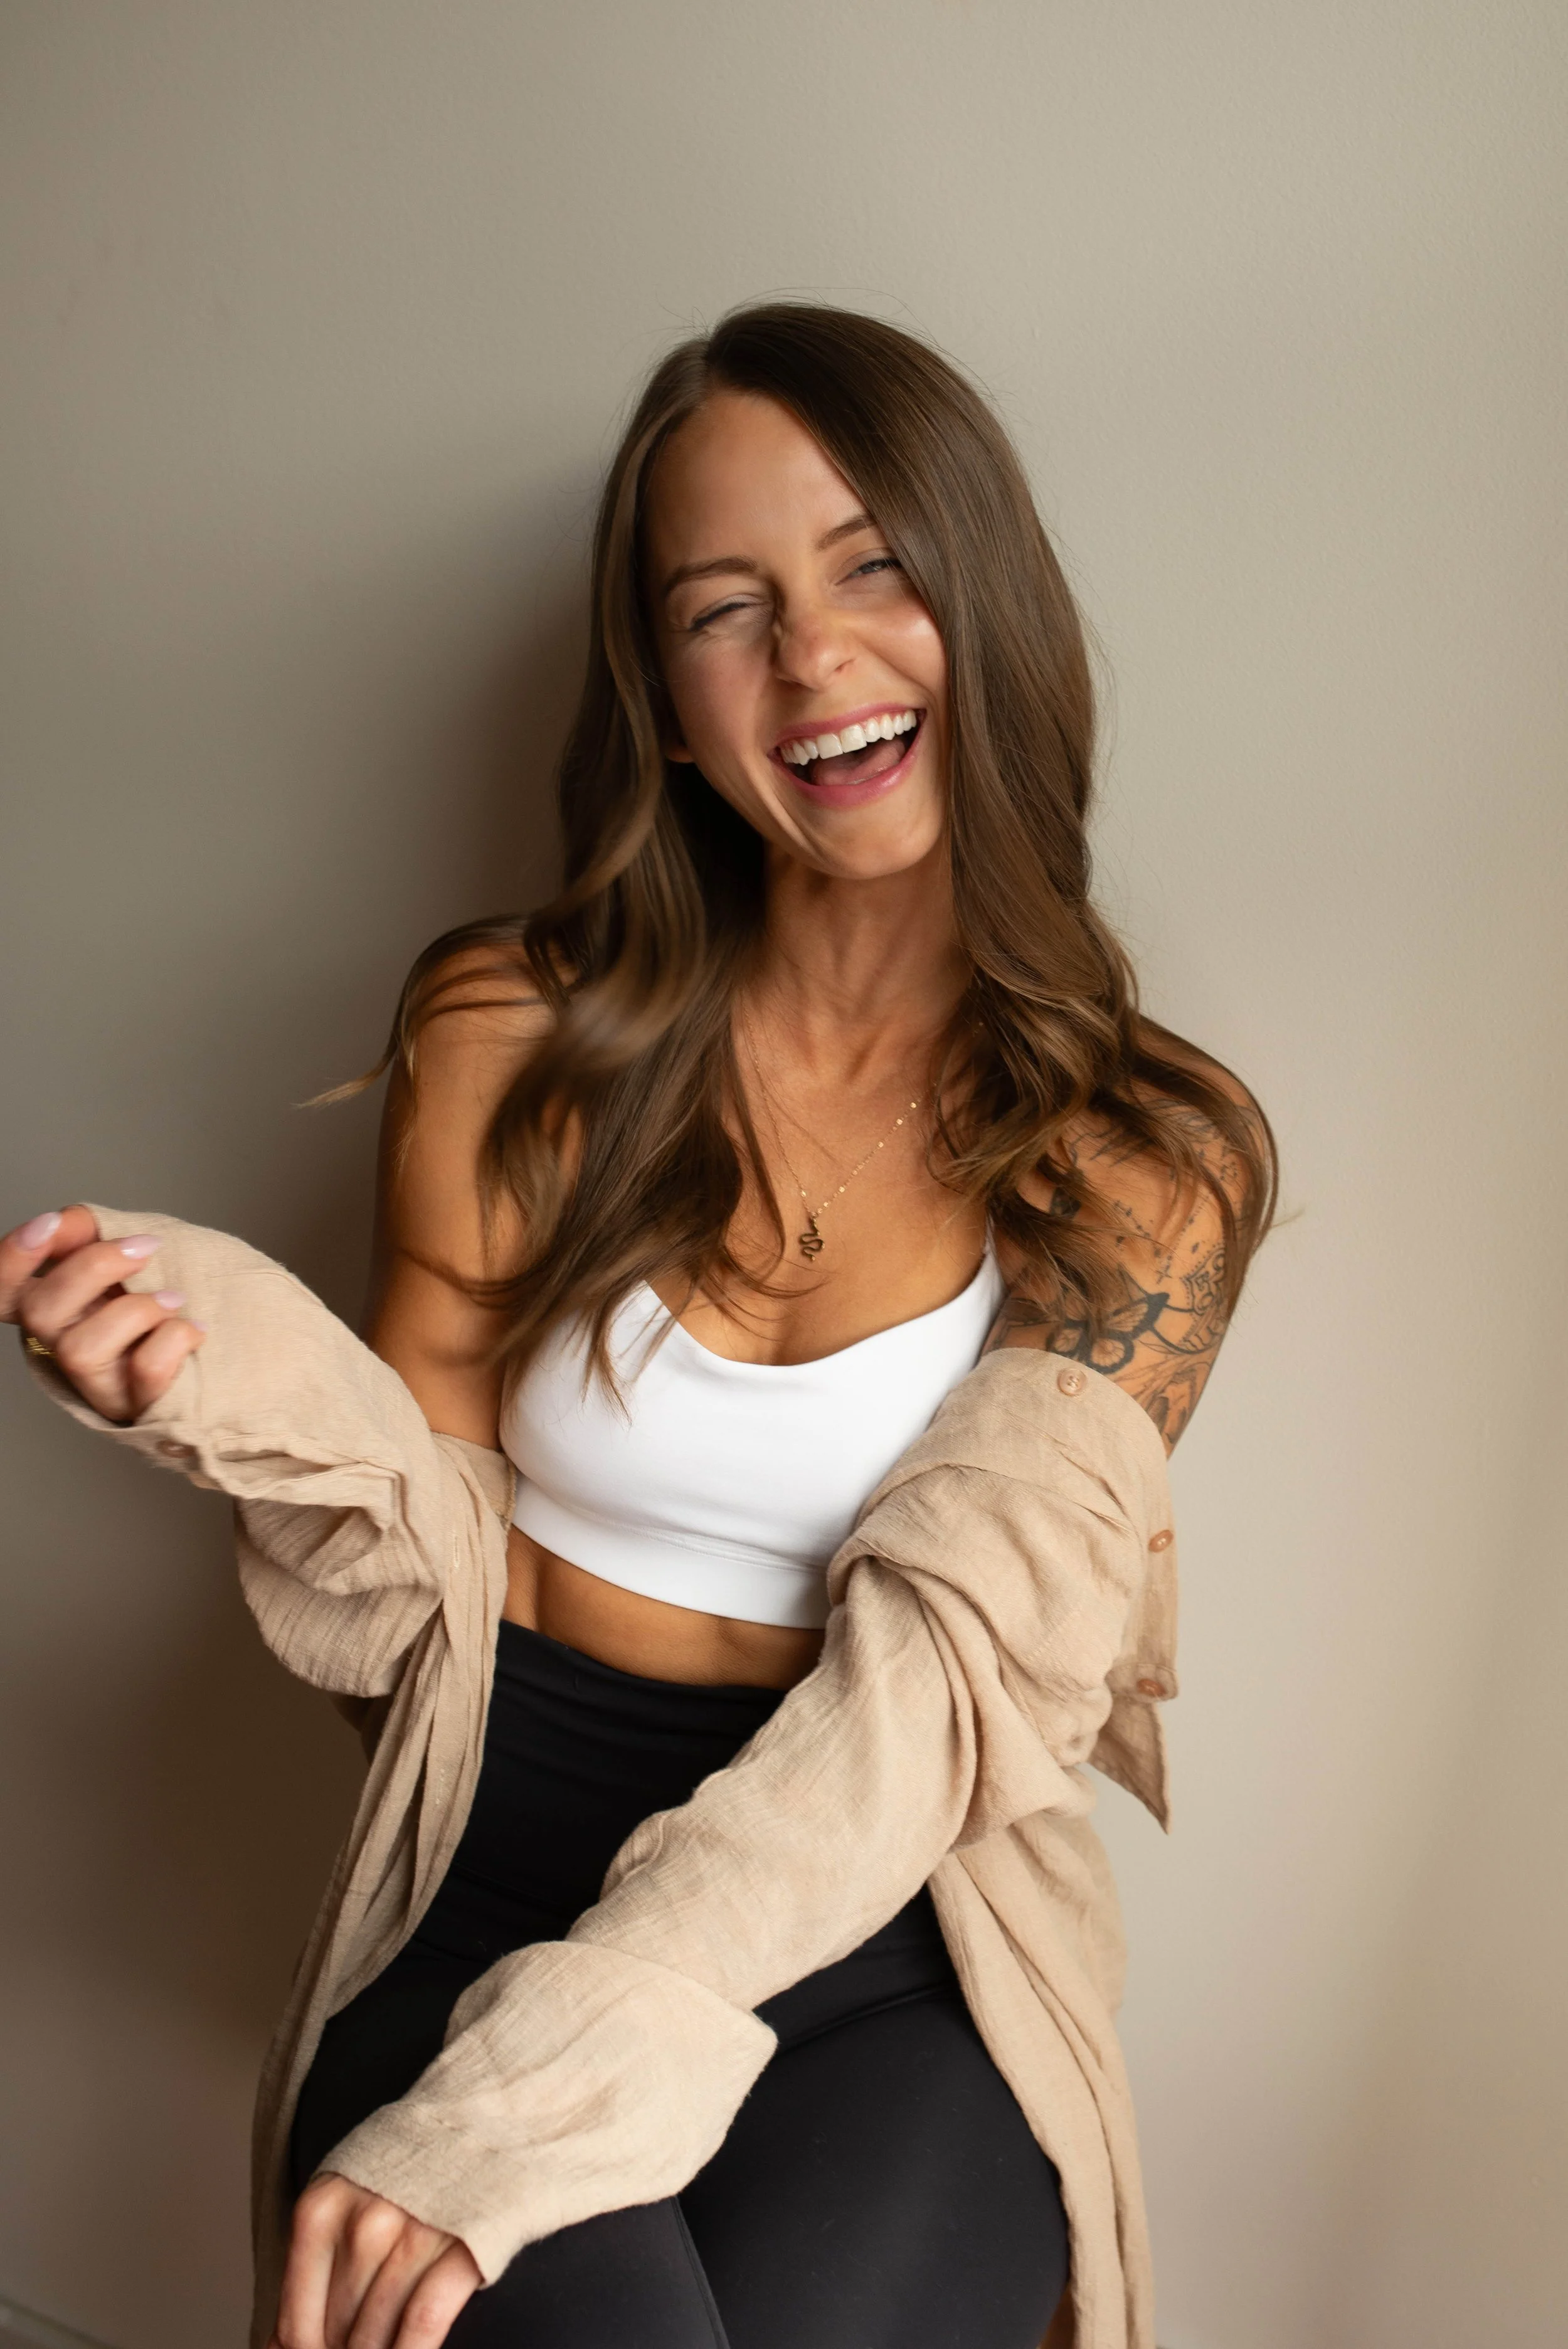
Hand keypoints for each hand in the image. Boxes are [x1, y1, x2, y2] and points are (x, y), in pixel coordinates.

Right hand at [1, 1205, 204, 1423]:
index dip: (11, 1259)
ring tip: (176, 1299)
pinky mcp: (136, 1405)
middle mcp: (61, 1346)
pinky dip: (173, 1339)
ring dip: (137, 1310)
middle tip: (147, 1247)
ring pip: (80, 1349)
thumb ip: (91, 1234)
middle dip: (93, 1267)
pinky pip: (143, 1370)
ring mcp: (96, 1382)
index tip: (50, 1224)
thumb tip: (66, 1222)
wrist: (231, 1340)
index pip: (2, 1290)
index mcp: (53, 1303)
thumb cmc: (169, 1292)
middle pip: (38, 1312)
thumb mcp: (128, 1252)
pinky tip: (194, 1329)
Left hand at [271, 2174, 482, 2348]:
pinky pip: (422, 2324)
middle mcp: (364, 2223)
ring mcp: (415, 2234)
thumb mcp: (344, 2197)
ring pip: (376, 2337)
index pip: (296, 2322)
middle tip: (355, 2343)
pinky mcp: (463, 2246)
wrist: (483, 2113)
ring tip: (384, 2345)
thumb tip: (280, 2346)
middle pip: (338, 2333)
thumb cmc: (407, 2165)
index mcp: (322, 2209)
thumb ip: (313, 2266)